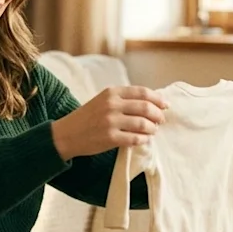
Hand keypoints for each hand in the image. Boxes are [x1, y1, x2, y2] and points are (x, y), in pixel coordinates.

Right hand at [51, 86, 168, 159]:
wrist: (66, 134)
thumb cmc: (87, 117)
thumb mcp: (102, 100)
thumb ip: (123, 99)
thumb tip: (150, 103)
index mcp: (111, 92)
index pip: (142, 92)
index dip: (158, 99)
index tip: (165, 105)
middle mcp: (112, 105)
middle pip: (146, 107)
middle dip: (158, 115)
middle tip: (161, 120)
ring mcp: (111, 121)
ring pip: (143, 124)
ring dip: (152, 128)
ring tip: (153, 131)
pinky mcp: (110, 138)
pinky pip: (135, 138)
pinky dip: (144, 139)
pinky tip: (145, 139)